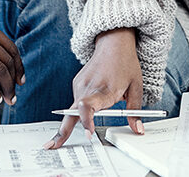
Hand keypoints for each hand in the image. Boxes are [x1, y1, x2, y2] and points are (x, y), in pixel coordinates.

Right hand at [46, 28, 143, 149]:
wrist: (113, 42)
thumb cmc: (125, 63)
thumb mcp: (136, 87)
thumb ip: (134, 111)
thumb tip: (138, 130)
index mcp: (105, 89)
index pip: (89, 106)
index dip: (87, 121)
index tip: (88, 133)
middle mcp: (89, 87)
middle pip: (72, 112)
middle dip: (62, 131)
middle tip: (51, 146)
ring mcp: (80, 84)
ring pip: (74, 109)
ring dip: (75, 121)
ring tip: (73, 133)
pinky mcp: (76, 83)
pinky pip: (76, 101)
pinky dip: (80, 109)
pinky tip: (92, 102)